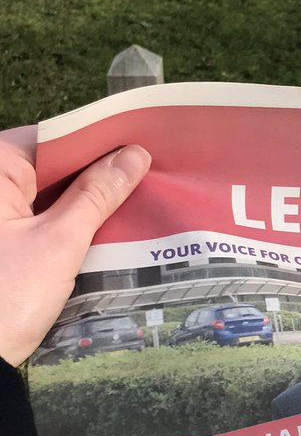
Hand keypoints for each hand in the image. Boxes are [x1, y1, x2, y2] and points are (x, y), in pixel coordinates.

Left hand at [0, 138, 150, 365]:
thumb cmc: (5, 297)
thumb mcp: (59, 242)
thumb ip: (97, 194)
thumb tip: (134, 156)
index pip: (54, 138)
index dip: (100, 139)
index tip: (143, 140)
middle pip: (51, 163)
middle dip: (98, 168)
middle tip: (150, 168)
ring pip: (48, 191)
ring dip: (87, 195)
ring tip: (140, 192)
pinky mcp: (2, 240)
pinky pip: (39, 215)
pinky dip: (69, 217)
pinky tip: (108, 221)